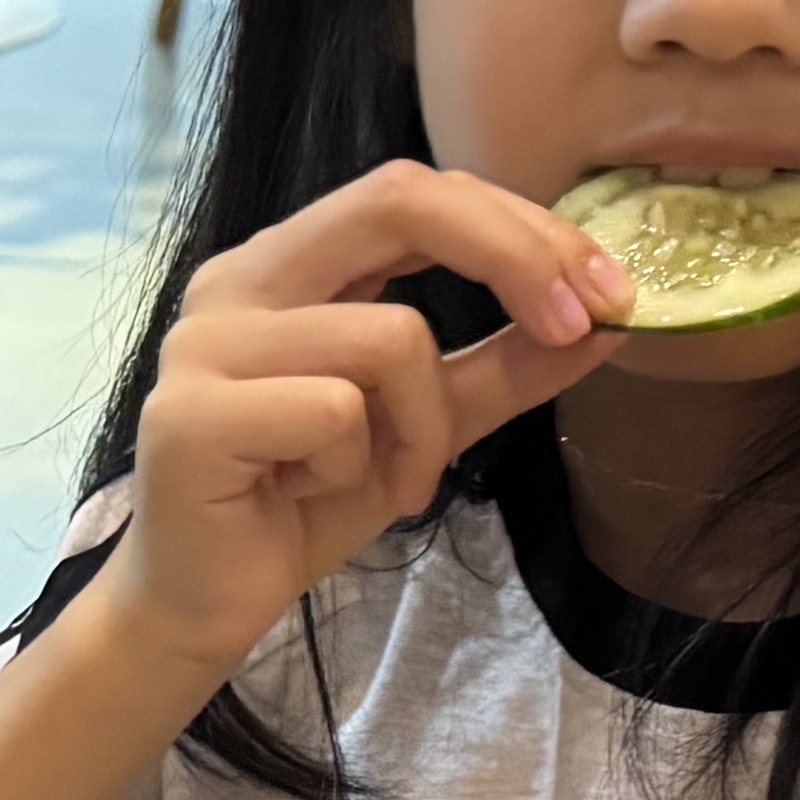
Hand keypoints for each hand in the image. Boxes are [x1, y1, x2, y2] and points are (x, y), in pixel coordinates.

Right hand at [106, 165, 620, 677]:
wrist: (203, 605)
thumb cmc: (302, 505)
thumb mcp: (429, 426)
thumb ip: (505, 366)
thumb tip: (609, 322)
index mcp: (291, 263)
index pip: (417, 194)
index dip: (522, 228)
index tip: (608, 292)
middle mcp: (240, 279)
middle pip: (398, 200)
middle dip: (515, 255)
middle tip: (583, 326)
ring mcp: (205, 341)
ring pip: (388, 336)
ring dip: (425, 425)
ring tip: (392, 480)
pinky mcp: (191, 413)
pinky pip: (334, 410)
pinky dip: (357, 467)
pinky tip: (311, 496)